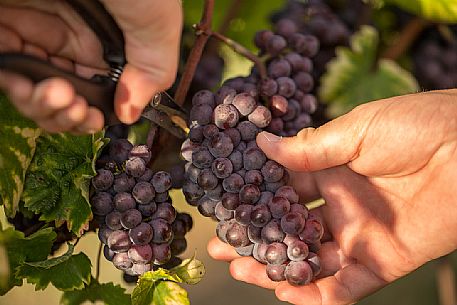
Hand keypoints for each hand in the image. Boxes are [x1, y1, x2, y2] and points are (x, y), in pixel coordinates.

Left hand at [0, 0, 181, 133]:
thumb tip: (130, 114)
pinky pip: (6, 68)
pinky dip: (16, 88)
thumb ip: (153, 69)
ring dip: (45, 108)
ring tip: (54, 97)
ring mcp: (37, 27)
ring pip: (36, 89)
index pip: (104, 90)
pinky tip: (27, 87)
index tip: (96, 120)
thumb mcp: (156, 20)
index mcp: (111, 40)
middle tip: (74, 110)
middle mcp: (75, 36)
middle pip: (69, 95)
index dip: (99, 112)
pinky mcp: (5, 20)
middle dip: (71, 115)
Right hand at [208, 89, 456, 304]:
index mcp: (331, 170)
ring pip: (311, 259)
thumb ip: (310, 146)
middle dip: (257, 238)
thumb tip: (262, 144)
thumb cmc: (419, 126)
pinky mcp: (384, 261)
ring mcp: (360, 235)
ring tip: (243, 270)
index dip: (254, 198)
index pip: (283, 189)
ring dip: (278, 267)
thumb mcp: (358, 129)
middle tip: (222, 248)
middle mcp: (340, 205)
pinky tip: (289, 291)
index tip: (224, 206)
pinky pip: (346, 286)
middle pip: (290, 228)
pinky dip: (319, 294)